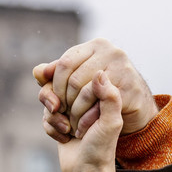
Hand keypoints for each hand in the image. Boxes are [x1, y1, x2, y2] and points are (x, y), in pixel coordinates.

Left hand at [33, 38, 157, 140]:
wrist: (134, 102)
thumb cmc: (101, 88)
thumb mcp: (80, 75)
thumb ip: (56, 73)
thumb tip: (38, 73)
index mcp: (96, 45)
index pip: (64, 63)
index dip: (55, 85)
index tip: (54, 102)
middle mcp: (112, 52)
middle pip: (74, 79)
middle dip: (64, 100)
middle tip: (62, 115)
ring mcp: (123, 69)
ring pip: (85, 92)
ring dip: (75, 111)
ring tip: (71, 121)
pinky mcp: (130, 89)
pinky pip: (100, 106)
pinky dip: (88, 119)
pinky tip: (85, 126)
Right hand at [50, 70, 123, 171]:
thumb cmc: (102, 148)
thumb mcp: (111, 123)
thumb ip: (110, 97)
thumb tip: (99, 71)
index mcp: (100, 94)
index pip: (79, 78)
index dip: (80, 98)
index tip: (92, 118)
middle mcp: (84, 98)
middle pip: (60, 85)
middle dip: (65, 108)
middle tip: (79, 127)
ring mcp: (70, 108)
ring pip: (49, 97)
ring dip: (56, 118)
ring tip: (70, 131)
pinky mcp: (58, 119)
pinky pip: (44, 114)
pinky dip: (51, 128)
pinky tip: (65, 139)